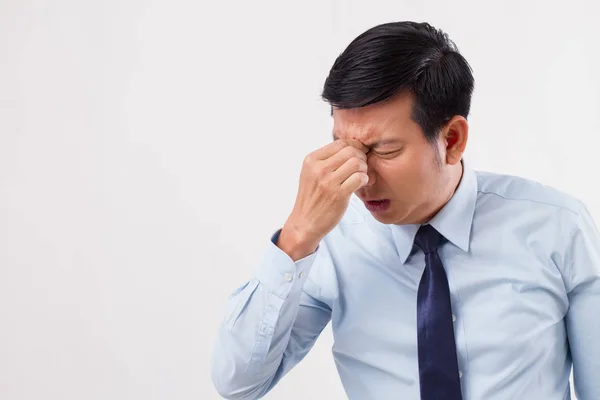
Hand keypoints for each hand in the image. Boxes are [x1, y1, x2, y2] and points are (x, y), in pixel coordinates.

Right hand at [277, 139, 368, 260]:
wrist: (305, 223)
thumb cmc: (312, 197)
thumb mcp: (311, 173)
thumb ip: (327, 159)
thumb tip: (353, 147)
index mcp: (312, 160)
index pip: (340, 143)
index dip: (354, 147)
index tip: (358, 155)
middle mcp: (318, 169)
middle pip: (351, 150)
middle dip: (361, 156)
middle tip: (361, 167)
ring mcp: (328, 182)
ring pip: (357, 163)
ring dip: (364, 168)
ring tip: (361, 175)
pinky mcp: (338, 195)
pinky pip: (360, 178)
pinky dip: (365, 179)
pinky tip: (361, 184)